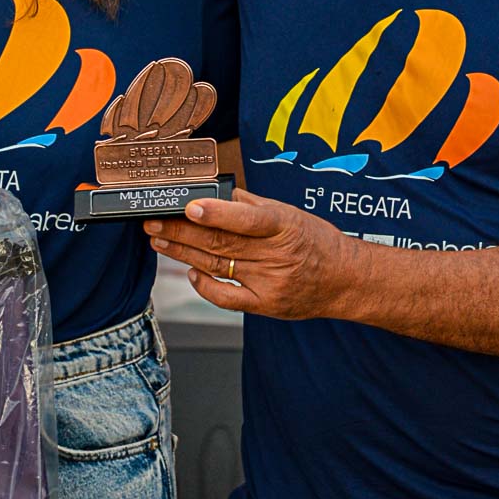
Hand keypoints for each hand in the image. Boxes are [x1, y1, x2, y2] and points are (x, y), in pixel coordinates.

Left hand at [147, 189, 355, 318]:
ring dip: (183, 253)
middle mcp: (275, 255)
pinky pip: (227, 297)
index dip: (217, 213)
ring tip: (158, 241)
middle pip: (221, 243)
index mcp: (283, 226)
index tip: (189, 207)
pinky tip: (189, 271)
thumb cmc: (315, 240)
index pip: (248, 219)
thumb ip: (253, 205)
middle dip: (181, 232)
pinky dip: (205, 285)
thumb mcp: (290, 213)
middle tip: (153, 223)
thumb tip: (218, 195)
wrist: (344, 280)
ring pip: (216, 265)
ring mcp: (269, 282)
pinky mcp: (265, 304)